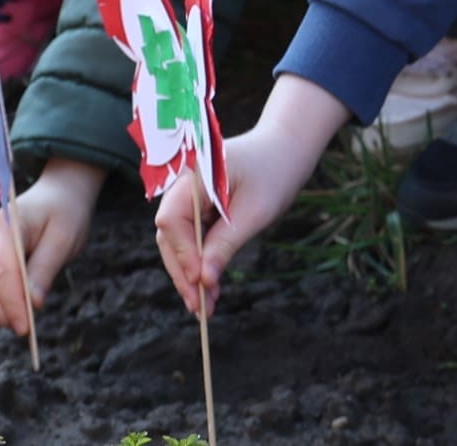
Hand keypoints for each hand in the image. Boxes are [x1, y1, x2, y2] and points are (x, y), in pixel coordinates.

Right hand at [0, 158, 105, 333]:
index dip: (12, 301)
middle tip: (22, 327)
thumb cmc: (64, 215)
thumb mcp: (65, 238)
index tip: (26, 326)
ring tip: (15, 319)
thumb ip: (45, 268)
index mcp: (5, 224)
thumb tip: (32, 304)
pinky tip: (4, 313)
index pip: (1, 269)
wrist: (57, 198)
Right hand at [154, 75, 348, 317]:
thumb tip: (203, 281)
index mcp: (193, 173)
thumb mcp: (256, 212)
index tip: (201, 283)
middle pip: (169, 234)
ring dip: (190, 272)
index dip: (183, 254)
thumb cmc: (275, 173)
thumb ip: (226, 244)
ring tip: (206, 305)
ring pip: (177, 240)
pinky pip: (191, 237)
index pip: (172, 220)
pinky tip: (209, 287)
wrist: (287, 150)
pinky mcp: (197, 207)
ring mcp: (188, 195)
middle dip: (184, 271)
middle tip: (199, 307)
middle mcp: (183, 184)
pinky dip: (199, 261)